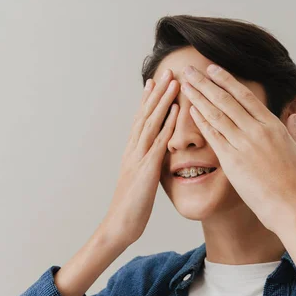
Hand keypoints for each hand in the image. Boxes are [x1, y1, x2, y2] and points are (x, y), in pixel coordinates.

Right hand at [101, 69, 179, 245]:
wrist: (119, 225)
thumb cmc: (131, 208)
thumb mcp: (139, 182)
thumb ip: (145, 167)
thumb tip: (153, 160)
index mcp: (132, 152)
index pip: (141, 120)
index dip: (148, 100)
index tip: (156, 82)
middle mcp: (133, 150)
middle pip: (145, 115)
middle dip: (157, 92)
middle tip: (167, 70)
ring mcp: (138, 158)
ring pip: (151, 123)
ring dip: (162, 101)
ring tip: (173, 81)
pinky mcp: (146, 169)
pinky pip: (158, 142)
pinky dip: (166, 125)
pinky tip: (176, 111)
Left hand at [180, 64, 295, 232]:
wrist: (294, 208)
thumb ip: (295, 133)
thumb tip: (292, 118)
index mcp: (274, 126)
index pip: (245, 96)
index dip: (226, 80)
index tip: (212, 69)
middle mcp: (258, 130)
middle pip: (226, 99)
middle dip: (205, 82)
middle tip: (189, 68)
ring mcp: (244, 144)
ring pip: (216, 114)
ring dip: (198, 97)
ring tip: (184, 84)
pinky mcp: (233, 161)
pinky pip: (213, 136)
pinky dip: (201, 121)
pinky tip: (189, 110)